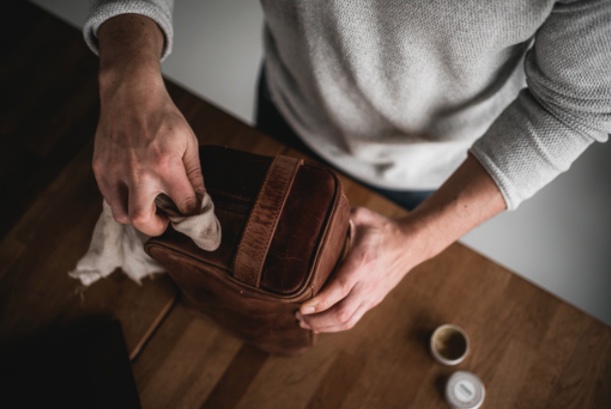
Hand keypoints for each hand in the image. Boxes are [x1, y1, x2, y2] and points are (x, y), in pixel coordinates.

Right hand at [93, 78, 203, 235]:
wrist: (130, 94)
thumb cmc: (164, 117)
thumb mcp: (189, 143)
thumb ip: (194, 176)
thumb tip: (199, 202)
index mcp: (166, 165)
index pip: (184, 207)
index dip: (192, 216)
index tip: (192, 216)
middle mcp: (138, 172)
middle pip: (143, 221)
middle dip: (158, 228)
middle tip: (165, 219)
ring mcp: (115, 171)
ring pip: (122, 215)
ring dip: (137, 215)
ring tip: (149, 202)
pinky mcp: (100, 169)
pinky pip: (110, 199)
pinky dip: (123, 200)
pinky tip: (134, 188)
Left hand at [296, 207, 417, 332]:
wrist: (411, 244)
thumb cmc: (382, 228)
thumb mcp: (361, 216)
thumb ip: (338, 215)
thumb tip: (312, 213)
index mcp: (362, 262)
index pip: (340, 288)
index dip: (320, 301)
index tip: (301, 306)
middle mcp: (368, 283)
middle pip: (341, 313)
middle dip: (316, 320)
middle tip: (297, 316)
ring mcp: (372, 295)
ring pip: (347, 321)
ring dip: (324, 326)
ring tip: (304, 322)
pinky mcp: (373, 300)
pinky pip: (353, 320)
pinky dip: (335, 325)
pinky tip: (320, 322)